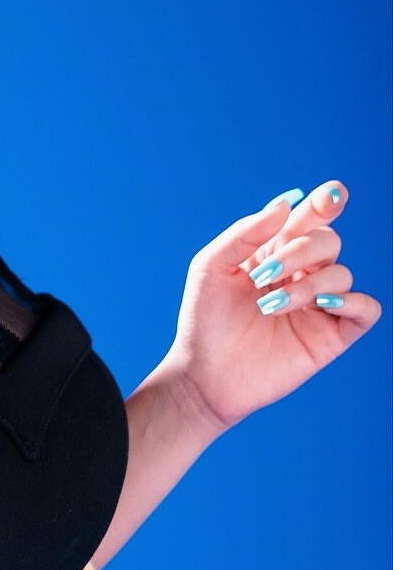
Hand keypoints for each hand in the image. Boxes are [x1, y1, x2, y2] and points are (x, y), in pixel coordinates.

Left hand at [163, 181, 381, 433]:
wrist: (203, 374)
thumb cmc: (204, 319)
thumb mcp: (211, 267)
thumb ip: (245, 233)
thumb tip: (286, 203)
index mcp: (275, 251)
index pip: (310, 218)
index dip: (327, 202)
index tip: (331, 195)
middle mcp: (302, 274)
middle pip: (328, 242)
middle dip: (300, 252)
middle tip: (263, 276)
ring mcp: (319, 305)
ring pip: (341, 275)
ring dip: (307, 285)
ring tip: (269, 305)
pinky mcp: (331, 336)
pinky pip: (366, 310)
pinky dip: (353, 302)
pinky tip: (324, 305)